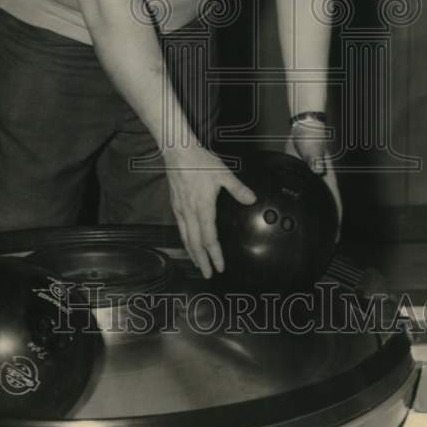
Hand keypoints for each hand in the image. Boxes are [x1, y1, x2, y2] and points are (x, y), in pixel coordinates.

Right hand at [164, 146, 255, 278]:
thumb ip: (238, 189)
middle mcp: (190, 212)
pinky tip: (188, 241)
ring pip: (186, 237)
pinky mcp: (175, 204)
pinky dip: (185, 240)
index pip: (209, 238)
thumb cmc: (201, 162)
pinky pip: (180, 228)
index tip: (220, 267)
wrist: (178, 152)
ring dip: (192, 253)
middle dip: (202, 261)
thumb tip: (252, 200)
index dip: (215, 255)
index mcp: (203, 208)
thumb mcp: (223, 173)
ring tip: (197, 263)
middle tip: (207, 275)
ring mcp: (180, 209)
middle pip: (195, 243)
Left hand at [284, 123, 341, 240]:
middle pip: (323, 209)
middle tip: (319, 245)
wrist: (303, 126)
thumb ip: (315, 158)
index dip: (336, 224)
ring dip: (309, 218)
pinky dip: (295, 206)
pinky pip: (298, 196)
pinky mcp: (299, 178)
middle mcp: (321, 184)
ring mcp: (310, 182)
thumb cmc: (312, 135)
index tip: (335, 240)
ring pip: (310, 204)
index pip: (334, 205)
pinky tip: (286, 214)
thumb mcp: (313, 147)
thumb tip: (317, 169)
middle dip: (324, 227)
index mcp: (327, 180)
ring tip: (302, 236)